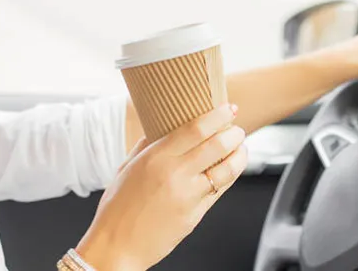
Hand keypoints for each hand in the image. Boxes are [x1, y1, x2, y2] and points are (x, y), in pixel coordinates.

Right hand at [76, 105, 247, 270]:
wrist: (116, 247)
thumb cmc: (117, 208)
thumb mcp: (126, 168)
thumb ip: (146, 145)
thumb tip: (161, 127)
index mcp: (156, 157)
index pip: (196, 128)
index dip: (218, 116)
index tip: (229, 109)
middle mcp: (175, 173)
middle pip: (218, 145)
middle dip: (234, 134)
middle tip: (237, 129)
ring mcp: (188, 195)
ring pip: (227, 169)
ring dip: (240, 155)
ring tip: (241, 148)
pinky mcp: (196, 215)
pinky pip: (220, 190)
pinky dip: (230, 176)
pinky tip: (231, 169)